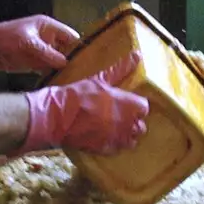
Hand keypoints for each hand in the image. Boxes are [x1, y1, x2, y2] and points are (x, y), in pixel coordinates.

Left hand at [0, 15, 79, 81]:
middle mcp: (42, 37)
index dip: (81, 48)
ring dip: (61, 72)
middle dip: (73, 62)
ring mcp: (33, 51)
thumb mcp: (26, 44)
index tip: (93, 63)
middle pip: (64, 50)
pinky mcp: (24, 64)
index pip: (70, 36)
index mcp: (45, 26)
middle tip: (86, 80)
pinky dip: (49, 78)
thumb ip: (47, 54)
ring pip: (53, 62)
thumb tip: (67, 63)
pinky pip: (42, 71)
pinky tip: (57, 88)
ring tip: (74, 86)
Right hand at [23, 52, 148, 153]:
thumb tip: (138, 54)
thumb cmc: (81, 94)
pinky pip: (117, 149)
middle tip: (121, 116)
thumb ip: (121, 69)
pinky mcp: (105, 149)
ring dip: (126, 134)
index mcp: (128, 105)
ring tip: (115, 129)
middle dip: (133, 121)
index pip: (144, 108)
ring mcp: (116, 138)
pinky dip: (114, 144)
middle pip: (140, 126)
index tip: (128, 104)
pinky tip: (106, 137)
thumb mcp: (101, 79)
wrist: (59, 115)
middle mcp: (127, 123)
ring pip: (131, 140)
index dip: (136, 106)